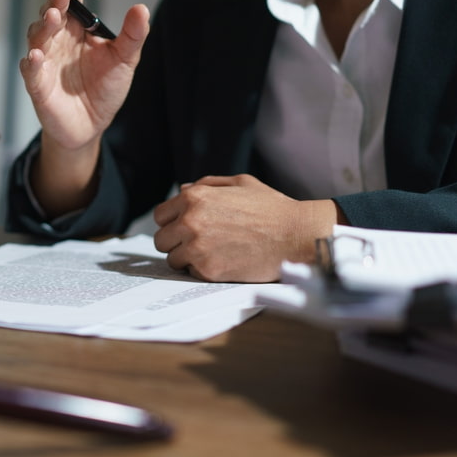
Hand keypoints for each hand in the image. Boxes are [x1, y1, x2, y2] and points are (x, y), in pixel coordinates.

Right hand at [19, 0, 149, 152]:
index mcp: (77, 28)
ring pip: (37, 36)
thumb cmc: (104, 89)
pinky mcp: (38, 85)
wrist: (92, 125)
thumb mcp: (125, 60)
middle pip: (50, 11)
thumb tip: (141, 8)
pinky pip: (30, 70)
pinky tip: (37, 56)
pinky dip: (32, 62)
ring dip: (44, 25)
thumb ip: (132, 35)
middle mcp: (58, 39)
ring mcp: (46, 61)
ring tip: (53, 17)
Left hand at [152, 174, 339, 282]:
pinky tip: (224, 261)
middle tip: (199, 243)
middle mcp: (190, 221)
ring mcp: (197, 247)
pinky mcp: (208, 270)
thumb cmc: (271, 208)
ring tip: (213, 253)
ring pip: (173, 260)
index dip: (172, 222)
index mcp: (194, 198)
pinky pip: (191, 273)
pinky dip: (203, 270)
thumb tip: (181, 190)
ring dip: (188, 259)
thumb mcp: (240, 183)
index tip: (185, 228)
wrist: (296, 235)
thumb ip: (206, 185)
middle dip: (177, 242)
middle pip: (162, 240)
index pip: (160, 216)